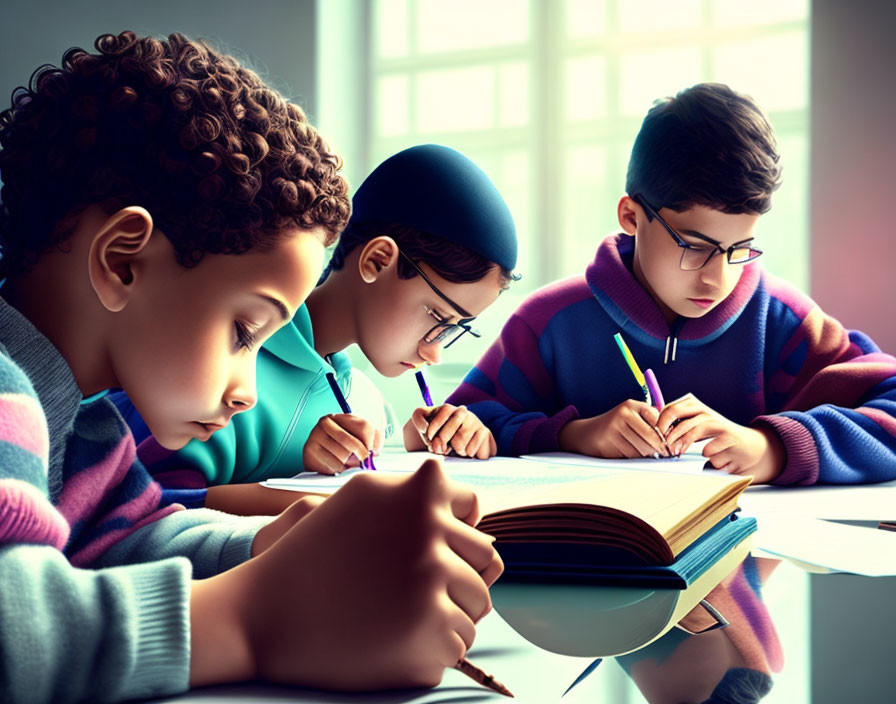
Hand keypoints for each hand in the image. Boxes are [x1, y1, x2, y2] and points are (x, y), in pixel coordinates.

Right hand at [191, 459, 502, 689]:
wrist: (259, 614)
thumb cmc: (311, 556)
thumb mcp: (361, 500)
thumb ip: (418, 498)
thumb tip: (483, 521)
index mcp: (415, 493)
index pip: (473, 508)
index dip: (452, 532)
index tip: (426, 548)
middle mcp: (429, 529)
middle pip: (485, 558)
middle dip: (455, 574)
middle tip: (407, 589)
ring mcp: (432, 580)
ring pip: (479, 601)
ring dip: (450, 611)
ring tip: (399, 614)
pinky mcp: (431, 629)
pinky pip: (462, 640)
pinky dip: (436, 646)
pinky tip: (393, 638)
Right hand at [303, 413, 382, 474]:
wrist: (316, 457)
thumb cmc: (341, 448)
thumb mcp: (357, 440)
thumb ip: (371, 442)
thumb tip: (374, 451)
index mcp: (341, 416)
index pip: (363, 426)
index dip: (370, 441)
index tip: (372, 451)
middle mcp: (326, 422)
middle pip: (351, 441)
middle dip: (361, 454)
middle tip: (363, 462)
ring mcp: (315, 435)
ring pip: (342, 454)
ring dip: (349, 464)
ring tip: (347, 463)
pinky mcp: (309, 449)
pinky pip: (332, 464)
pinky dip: (339, 469)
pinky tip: (336, 466)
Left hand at [406, 404, 496, 458]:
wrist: (466, 451)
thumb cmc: (443, 440)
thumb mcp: (426, 430)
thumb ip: (420, 423)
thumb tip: (425, 427)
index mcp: (449, 409)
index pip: (446, 410)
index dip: (436, 424)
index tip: (429, 437)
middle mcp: (463, 412)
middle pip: (453, 423)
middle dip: (443, 440)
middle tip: (442, 449)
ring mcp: (475, 421)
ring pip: (460, 439)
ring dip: (455, 449)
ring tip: (456, 449)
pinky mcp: (485, 432)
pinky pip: (470, 448)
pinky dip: (466, 454)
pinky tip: (466, 452)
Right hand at [558, 399, 668, 457]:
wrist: (586, 434)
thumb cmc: (615, 426)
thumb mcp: (631, 416)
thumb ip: (649, 421)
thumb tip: (671, 437)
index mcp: (631, 405)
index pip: (657, 420)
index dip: (666, 434)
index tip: (671, 443)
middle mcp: (622, 414)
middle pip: (650, 437)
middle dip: (661, 448)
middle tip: (667, 454)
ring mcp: (613, 428)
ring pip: (641, 448)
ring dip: (648, 455)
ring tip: (649, 455)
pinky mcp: (607, 442)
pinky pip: (629, 456)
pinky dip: (634, 458)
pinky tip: (631, 454)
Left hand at [656, 394, 784, 482]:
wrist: (747, 446)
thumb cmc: (716, 436)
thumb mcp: (696, 426)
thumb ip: (678, 426)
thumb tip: (655, 432)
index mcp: (695, 406)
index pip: (671, 408)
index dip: (660, 422)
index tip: (656, 435)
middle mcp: (706, 411)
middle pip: (679, 413)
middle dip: (668, 431)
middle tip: (665, 445)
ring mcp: (719, 423)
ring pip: (693, 430)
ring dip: (682, 443)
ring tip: (678, 452)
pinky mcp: (729, 437)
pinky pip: (709, 449)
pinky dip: (706, 456)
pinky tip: (711, 457)